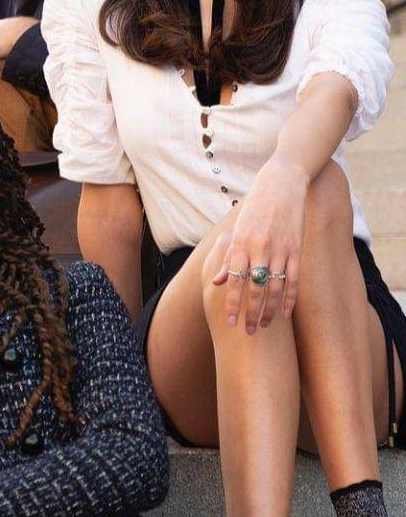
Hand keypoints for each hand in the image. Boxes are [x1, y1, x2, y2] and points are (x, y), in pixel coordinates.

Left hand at [212, 157, 308, 333]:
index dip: (232, 304)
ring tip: (263, 326)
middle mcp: (259, 248)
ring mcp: (280, 249)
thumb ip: (228, 256)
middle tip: (247, 333)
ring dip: (268, 310)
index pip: (235, 280)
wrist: (281, 184)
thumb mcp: (238, 229)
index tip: (230, 322)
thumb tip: (219, 281)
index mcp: (241, 243)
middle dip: (250, 313)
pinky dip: (289, 298)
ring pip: (274, 288)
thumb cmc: (255, 207)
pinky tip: (284, 312)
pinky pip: (293, 279)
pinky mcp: (296, 249)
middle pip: (254, 289)